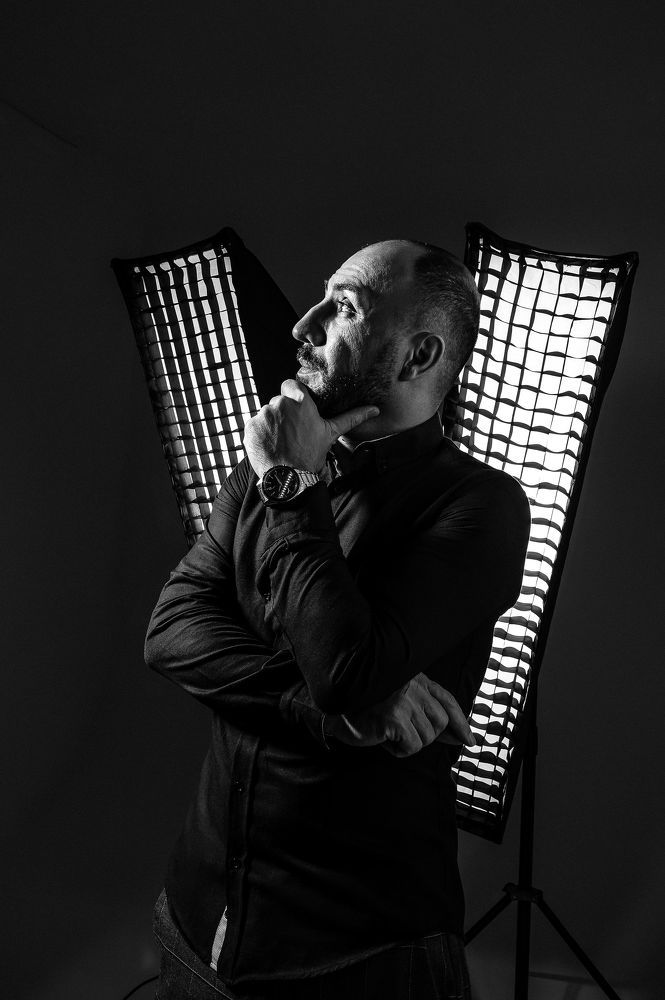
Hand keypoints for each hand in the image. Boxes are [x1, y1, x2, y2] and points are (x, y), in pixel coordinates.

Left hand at [243, 379, 379, 478]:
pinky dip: (261, 435)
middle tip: (292, 434)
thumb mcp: (331, 433)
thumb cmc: (311, 454)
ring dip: (272, 425)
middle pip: (278, 403)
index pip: (290, 385)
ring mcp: (262, 416)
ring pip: (266, 415)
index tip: (296, 407)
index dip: (292, 395)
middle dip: (283, 415)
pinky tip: (271, 446)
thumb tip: (375, 409)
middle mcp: (278, 403)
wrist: (290, 478)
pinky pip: (255, 426)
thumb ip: (351, 417)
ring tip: (282, 442)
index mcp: (298, 400)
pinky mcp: (250, 428)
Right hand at [325, 673, 475, 757]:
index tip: (469, 740)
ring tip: (388, 732)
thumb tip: (459, 737)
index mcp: (415, 678)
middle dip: (426, 735)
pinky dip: (399, 750)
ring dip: (409, 743)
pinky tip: (382, 738)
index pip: (447, 699)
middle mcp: (412, 686)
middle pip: (441, 722)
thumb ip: (426, 715)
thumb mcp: (400, 705)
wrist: (333, 708)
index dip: (461, 721)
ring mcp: (403, 700)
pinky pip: (412, 746)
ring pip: (428, 737)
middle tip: (400, 732)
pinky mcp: (393, 717)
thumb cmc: (365, 708)